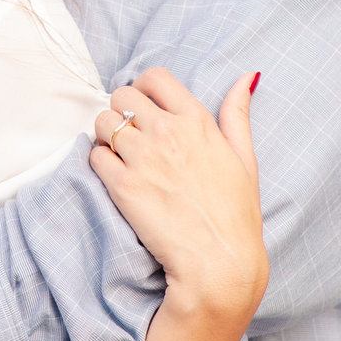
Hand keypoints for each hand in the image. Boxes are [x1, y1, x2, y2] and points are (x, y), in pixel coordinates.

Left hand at [90, 69, 265, 327]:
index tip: (145, 107)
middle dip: (122, 110)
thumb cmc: (236, 215)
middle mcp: (167, 132)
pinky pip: (95, 155)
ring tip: (120, 156)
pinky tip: (115, 178)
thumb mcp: (245, 159)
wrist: (219, 263)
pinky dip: (99, 163)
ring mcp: (143, 158)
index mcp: (197, 121)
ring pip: (103, 122)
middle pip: (121, 94)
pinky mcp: (123, 186)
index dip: (144, 88)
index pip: (155, 77)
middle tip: (130, 134)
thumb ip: (237, 115)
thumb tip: (245, 78)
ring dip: (106, 135)